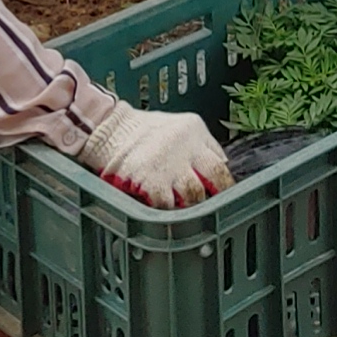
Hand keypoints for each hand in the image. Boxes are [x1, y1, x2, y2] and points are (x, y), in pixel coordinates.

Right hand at [77, 103, 233, 208]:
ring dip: (190, 204)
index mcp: (194, 132)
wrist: (111, 130)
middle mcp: (185, 148)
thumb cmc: (146, 131)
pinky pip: (168, 205)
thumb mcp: (183, 126)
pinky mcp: (150, 182)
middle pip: (213, 178)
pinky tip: (163, 207)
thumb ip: (202, 145)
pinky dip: (167, 210)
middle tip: (207, 204)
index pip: (220, 161)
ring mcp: (168, 166)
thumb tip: (222, 165)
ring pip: (193, 195)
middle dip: (212, 194)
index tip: (224, 193)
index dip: (225, 182)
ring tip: (182, 205)